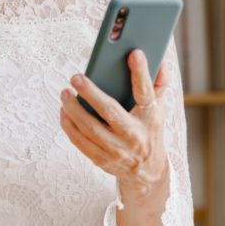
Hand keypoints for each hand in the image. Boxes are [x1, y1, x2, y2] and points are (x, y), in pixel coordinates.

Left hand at [59, 49, 169, 193]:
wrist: (148, 172)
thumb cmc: (149, 131)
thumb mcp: (157, 110)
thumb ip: (157, 86)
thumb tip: (160, 64)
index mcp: (150, 118)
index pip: (145, 92)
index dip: (141, 72)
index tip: (134, 53)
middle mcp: (134, 135)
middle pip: (110, 112)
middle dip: (91, 93)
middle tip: (75, 77)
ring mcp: (117, 150)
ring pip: (90, 129)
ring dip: (73, 109)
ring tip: (64, 93)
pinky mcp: (102, 160)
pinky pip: (80, 142)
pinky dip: (69, 126)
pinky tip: (63, 111)